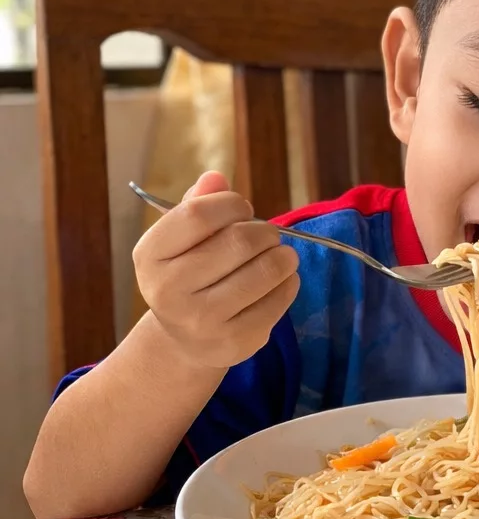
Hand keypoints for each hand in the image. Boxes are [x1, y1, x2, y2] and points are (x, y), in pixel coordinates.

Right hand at [133, 171, 299, 368]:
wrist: (183, 342)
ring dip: (284, 256)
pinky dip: (289, 283)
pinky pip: (279, 299)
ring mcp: (202, 320)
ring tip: (282, 255)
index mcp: (150, 256)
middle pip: (238, 242)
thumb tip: (216, 177)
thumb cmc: (187, 277)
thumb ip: (197, 205)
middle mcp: (168, 291)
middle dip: (265, 232)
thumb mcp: (180, 241)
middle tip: (269, 235)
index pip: (198, 215)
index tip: (243, 209)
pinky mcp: (235, 341)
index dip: (231, 204)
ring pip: (265, 271)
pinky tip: (281, 281)